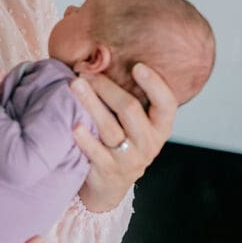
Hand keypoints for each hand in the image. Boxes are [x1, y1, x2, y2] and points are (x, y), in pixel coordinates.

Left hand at [69, 62, 176, 212]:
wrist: (110, 184)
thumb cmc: (123, 141)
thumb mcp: (136, 124)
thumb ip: (130, 97)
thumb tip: (105, 59)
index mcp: (160, 127)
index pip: (166, 104)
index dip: (154, 84)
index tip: (137, 66)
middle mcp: (148, 143)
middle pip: (130, 110)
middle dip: (107, 88)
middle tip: (87, 73)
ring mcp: (129, 158)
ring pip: (109, 128)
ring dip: (91, 103)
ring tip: (75, 85)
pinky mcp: (108, 170)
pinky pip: (95, 152)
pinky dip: (85, 138)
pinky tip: (74, 124)